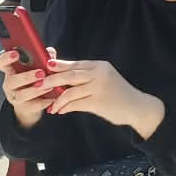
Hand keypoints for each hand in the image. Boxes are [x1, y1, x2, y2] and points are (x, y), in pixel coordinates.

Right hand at [0, 47, 58, 127]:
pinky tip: (52, 98)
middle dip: (26, 77)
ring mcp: (15, 97)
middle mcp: (9, 84)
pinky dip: (43, 102)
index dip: (6, 58)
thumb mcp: (37, 67)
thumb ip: (42, 58)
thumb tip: (49, 52)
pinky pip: (32, 106)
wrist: (32, 102)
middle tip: (41, 73)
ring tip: (49, 86)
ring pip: (21, 95)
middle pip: (12, 81)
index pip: (2, 63)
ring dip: (36, 90)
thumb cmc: (34, 78)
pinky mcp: (24, 108)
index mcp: (11, 71)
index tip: (16, 53)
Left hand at [43, 57, 162, 133]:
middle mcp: (99, 74)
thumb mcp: (105, 79)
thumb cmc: (118, 93)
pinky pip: (75, 104)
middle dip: (51, 80)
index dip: (58, 66)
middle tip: (38, 85)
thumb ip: (87, 77)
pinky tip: (60, 111)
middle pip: (69, 75)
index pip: (74, 64)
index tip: (44, 67)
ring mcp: (99, 87)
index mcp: (100, 66)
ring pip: (69, 91)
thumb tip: (62, 78)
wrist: (137, 107)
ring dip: (57, 99)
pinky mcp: (98, 102)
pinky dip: (65, 107)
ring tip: (51, 105)